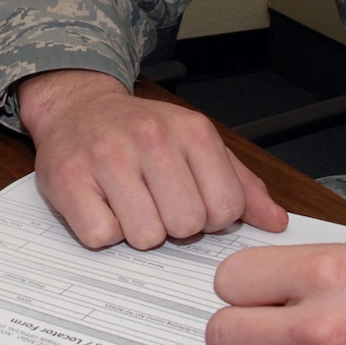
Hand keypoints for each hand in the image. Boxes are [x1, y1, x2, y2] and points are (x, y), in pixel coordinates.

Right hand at [17, 69, 286, 249]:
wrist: (77, 107)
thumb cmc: (140, 132)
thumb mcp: (195, 144)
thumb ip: (240, 184)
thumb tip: (276, 222)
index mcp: (192, 130)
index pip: (226, 208)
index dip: (210, 218)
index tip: (190, 201)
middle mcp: (151, 138)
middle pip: (186, 226)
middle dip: (172, 225)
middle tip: (154, 201)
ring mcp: (108, 158)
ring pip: (145, 237)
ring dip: (136, 230)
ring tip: (126, 201)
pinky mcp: (69, 180)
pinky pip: (101, 237)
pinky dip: (102, 231)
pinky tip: (101, 204)